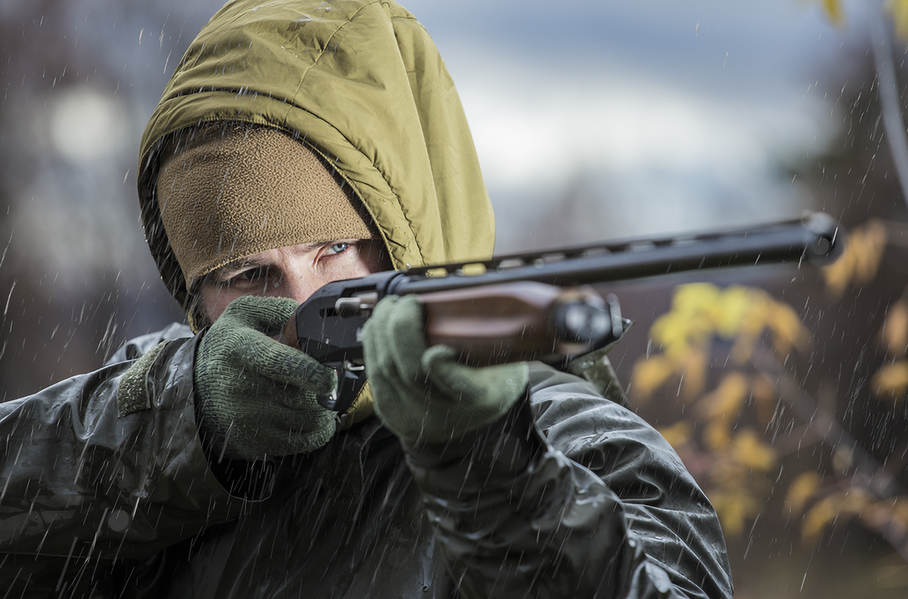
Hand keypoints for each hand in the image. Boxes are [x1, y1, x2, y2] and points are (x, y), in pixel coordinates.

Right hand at [194, 295, 336, 459]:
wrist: (194, 386)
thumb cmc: (229, 346)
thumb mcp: (244, 315)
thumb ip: (280, 310)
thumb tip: (311, 320)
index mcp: (241, 348)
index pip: (279, 363)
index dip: (311, 371)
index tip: (330, 375)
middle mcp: (240, 387)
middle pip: (301, 396)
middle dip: (324, 390)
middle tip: (326, 380)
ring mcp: (245, 419)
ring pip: (307, 421)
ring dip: (323, 410)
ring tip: (318, 396)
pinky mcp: (252, 444)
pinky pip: (303, 442)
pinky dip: (318, 431)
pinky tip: (312, 415)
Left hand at [362, 295, 528, 445]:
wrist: (467, 419)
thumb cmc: (489, 379)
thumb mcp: (507, 360)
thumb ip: (497, 337)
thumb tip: (481, 302)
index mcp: (482, 401)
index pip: (461, 391)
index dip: (445, 373)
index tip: (438, 352)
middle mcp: (445, 414)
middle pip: (411, 373)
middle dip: (402, 328)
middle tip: (407, 302)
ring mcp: (412, 415)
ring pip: (386, 369)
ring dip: (383, 329)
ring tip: (392, 306)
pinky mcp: (389, 409)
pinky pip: (373, 372)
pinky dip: (373, 341)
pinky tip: (380, 323)